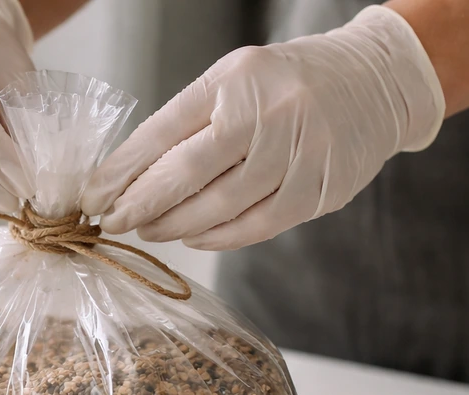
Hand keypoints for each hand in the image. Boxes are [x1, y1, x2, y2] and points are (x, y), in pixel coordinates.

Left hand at [82, 5, 444, 250]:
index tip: (92, 198)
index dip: (121, 171)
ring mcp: (298, 152)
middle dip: (140, 204)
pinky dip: (219, 238)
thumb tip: (126, 179)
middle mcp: (268, 112)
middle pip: (187, 172)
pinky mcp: (320, 188)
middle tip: (113, 222)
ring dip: (175, 225)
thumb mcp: (233, 83)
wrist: (376, 82)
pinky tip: (194, 239)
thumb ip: (187, 124)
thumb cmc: (285, 86)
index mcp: (234, 80)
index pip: (162, 131)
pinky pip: (258, 225)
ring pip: (220, 206)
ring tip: (149, 230)